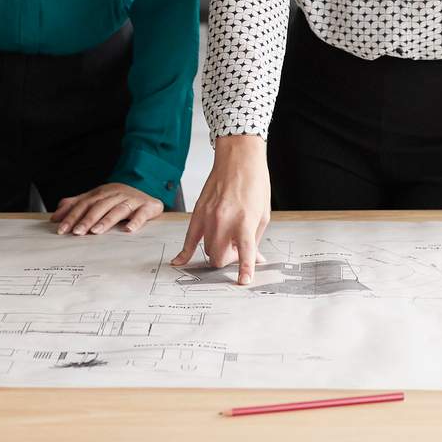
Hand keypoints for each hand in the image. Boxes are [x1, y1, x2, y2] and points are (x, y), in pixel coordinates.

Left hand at [50, 182, 163, 235]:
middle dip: (86, 219)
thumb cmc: (119, 201)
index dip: (72, 216)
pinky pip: (142, 214)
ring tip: (96, 231)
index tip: (61, 229)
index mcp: (102, 193)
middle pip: (99, 206)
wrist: (148, 197)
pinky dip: (136, 221)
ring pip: (118, 210)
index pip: (84, 204)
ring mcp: (132, 200)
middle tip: (76, 232)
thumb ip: (77, 206)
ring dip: (106, 220)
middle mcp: (116, 194)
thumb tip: (56, 215)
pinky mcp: (147, 207)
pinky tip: (129, 230)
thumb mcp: (97, 201)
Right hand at [171, 135, 270, 283]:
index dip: (245, 270)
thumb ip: (256, 239)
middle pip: (219, 257)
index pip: (245, 252)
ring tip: (226, 240)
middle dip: (229, 259)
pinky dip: (184, 252)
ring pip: (206, 250)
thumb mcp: (262, 214)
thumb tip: (255, 259)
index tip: (243, 282)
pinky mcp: (198, 212)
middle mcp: (224, 220)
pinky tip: (179, 262)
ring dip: (216, 252)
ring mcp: (208, 217)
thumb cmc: (254, 183)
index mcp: (244, 220)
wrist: (238, 158)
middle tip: (237, 249)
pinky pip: (189, 239)